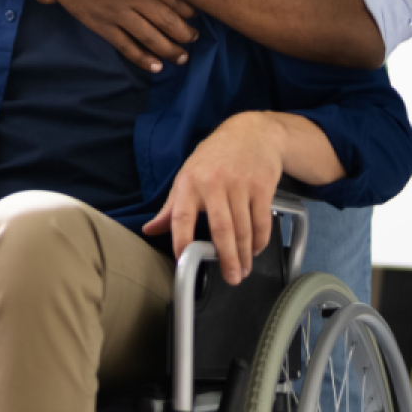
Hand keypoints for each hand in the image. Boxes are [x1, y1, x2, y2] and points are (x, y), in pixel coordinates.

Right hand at [55, 0, 197, 70]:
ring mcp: (118, 13)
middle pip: (168, 22)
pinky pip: (127, 47)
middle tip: (193, 41)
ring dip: (170, 50)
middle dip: (185, 35)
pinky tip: (156, 67)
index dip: (190, 12)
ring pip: (151, 37)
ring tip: (182, 58)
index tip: (196, 18)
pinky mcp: (102, 25)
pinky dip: (144, 59)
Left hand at [142, 112, 282, 284]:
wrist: (251, 133)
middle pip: (221, 228)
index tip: (184, 261)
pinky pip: (262, 221)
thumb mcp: (187, 175)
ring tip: (243, 270)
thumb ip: (171, 207)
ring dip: (244, 254)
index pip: (181, 216)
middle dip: (226, 257)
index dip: (181, 240)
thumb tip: (149, 231)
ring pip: (244, 228)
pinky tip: (255, 250)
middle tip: (231, 278)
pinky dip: (260, 240)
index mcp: (189, 183)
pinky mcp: (262, 186)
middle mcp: (214, 183)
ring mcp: (240, 184)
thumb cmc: (214, 157)